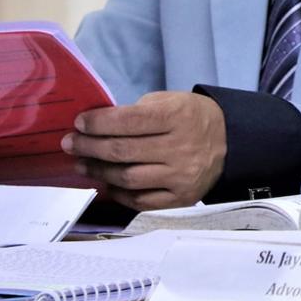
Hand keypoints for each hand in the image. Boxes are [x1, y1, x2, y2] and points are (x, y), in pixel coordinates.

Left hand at [62, 91, 226, 209]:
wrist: (230, 142)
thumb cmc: (192, 117)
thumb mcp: (171, 101)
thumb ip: (138, 112)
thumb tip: (97, 126)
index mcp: (179, 117)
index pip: (129, 121)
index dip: (98, 122)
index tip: (79, 123)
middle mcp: (181, 148)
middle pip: (123, 151)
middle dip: (89, 146)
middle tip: (70, 143)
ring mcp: (181, 176)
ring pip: (127, 178)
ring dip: (98, 171)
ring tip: (82, 163)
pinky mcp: (181, 198)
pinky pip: (140, 200)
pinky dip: (118, 192)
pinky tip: (107, 182)